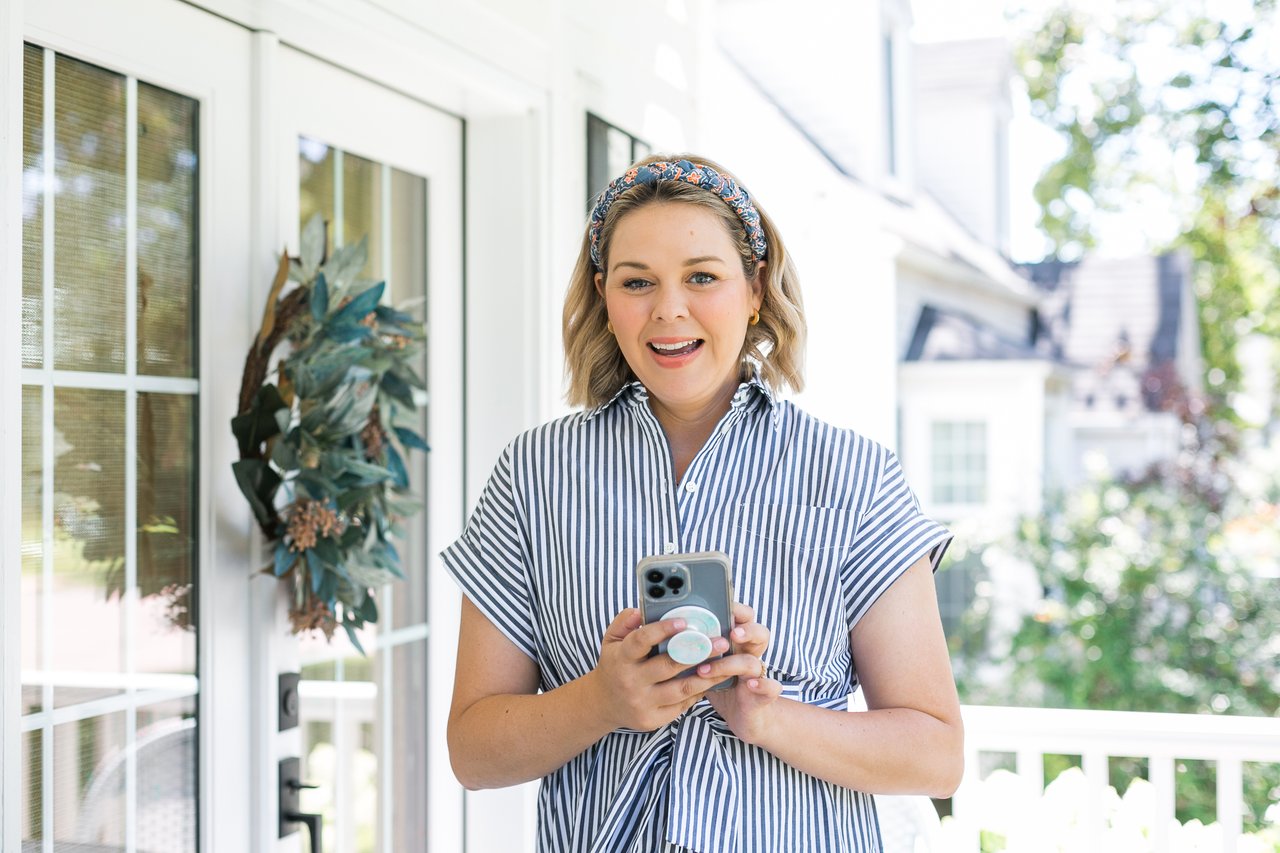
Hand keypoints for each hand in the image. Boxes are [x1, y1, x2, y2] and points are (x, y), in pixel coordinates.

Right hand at [586, 608, 734, 731]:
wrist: (603, 704)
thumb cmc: (614, 665)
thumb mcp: (611, 640)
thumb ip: (624, 623)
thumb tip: (640, 610)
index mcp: (622, 658)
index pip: (642, 641)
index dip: (662, 630)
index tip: (684, 621)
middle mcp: (631, 681)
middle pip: (669, 665)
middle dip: (698, 652)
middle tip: (720, 641)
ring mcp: (642, 702)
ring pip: (682, 688)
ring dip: (707, 675)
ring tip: (726, 663)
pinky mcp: (652, 719)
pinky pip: (681, 704)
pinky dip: (699, 692)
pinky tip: (712, 680)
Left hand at [704, 603, 782, 744]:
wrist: (744, 717)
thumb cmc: (720, 685)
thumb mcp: (705, 662)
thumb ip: (692, 646)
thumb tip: (661, 627)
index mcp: (736, 642)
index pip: (744, 618)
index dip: (737, 610)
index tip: (723, 605)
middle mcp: (750, 654)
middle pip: (759, 633)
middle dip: (746, 630)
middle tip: (732, 633)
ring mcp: (758, 674)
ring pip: (754, 662)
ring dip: (731, 664)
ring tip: (706, 670)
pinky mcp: (763, 696)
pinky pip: (771, 687)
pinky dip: (763, 685)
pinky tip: (750, 685)